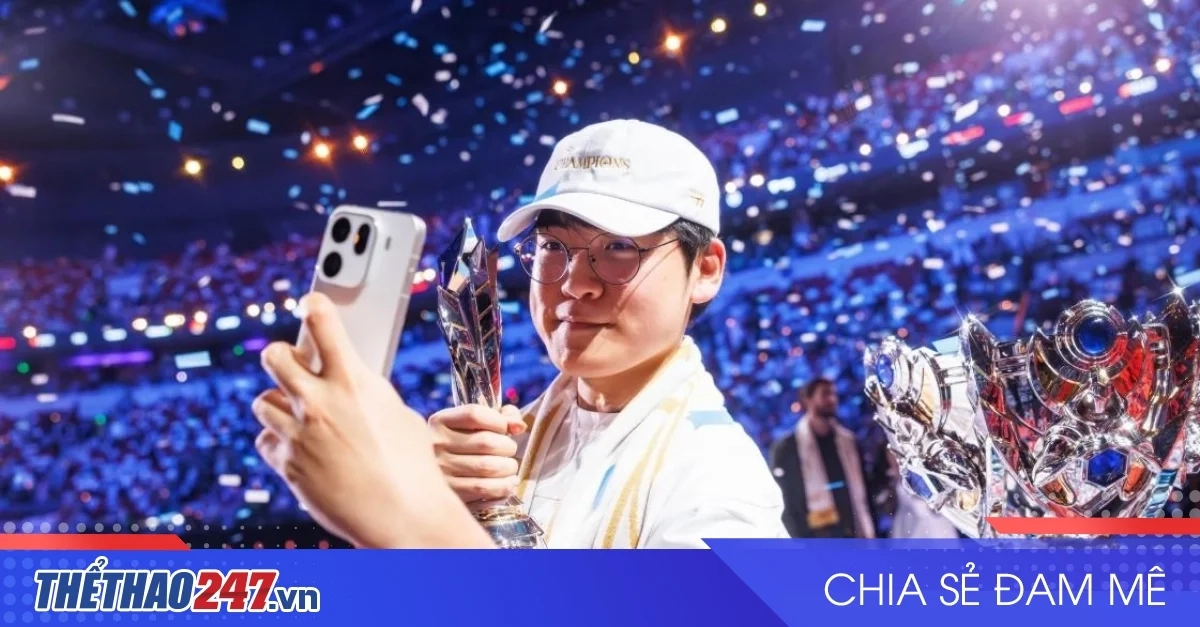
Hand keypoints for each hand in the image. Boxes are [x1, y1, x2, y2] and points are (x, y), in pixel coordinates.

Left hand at [253, 292, 492, 547]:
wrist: (402, 515)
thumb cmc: (412, 467)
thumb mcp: (397, 415)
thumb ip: (365, 393)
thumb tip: (350, 383)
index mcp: (353, 382)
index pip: (322, 323)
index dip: (315, 307)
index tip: (312, 302)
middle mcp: (319, 403)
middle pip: (273, 356)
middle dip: (281, 355)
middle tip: (292, 362)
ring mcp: (298, 434)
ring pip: (262, 402)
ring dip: (279, 405)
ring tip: (302, 414)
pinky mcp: (287, 465)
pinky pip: (267, 441)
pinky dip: (279, 442)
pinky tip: (300, 448)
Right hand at [429, 404, 527, 503]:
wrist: (434, 478)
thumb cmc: (463, 446)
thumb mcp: (474, 425)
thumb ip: (500, 417)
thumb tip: (519, 426)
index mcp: (441, 421)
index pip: (475, 414)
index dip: (498, 421)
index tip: (505, 429)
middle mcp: (436, 444)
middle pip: (486, 442)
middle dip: (508, 446)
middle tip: (509, 451)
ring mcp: (441, 470)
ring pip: (488, 467)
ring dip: (508, 468)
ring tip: (510, 468)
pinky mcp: (450, 493)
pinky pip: (484, 488)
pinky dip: (504, 486)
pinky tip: (508, 482)